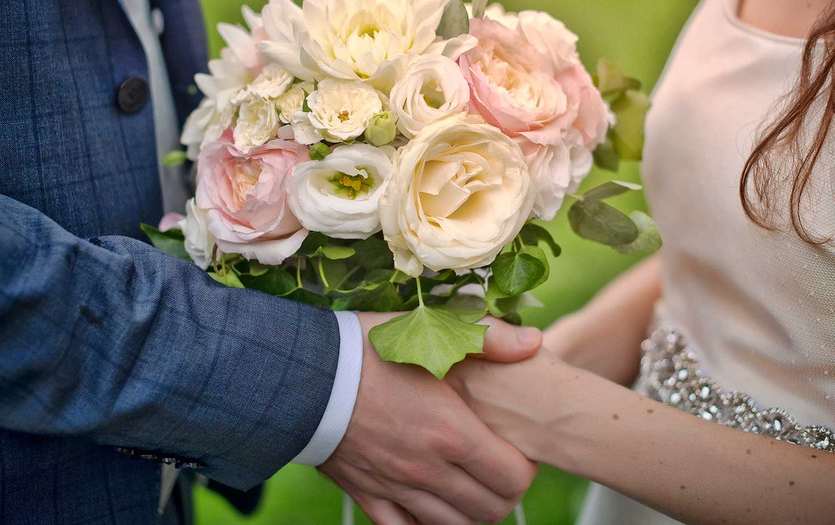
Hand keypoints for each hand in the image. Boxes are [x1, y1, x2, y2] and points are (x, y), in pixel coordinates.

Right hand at [319, 313, 542, 524]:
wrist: (300, 373)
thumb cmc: (366, 348)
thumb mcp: (429, 330)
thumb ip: (488, 337)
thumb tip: (534, 343)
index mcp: (451, 432)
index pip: (514, 478)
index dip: (525, 466)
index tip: (515, 445)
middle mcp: (428, 470)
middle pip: (491, 510)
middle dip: (503, 491)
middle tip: (496, 464)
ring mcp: (396, 488)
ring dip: (470, 510)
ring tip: (467, 482)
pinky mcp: (367, 495)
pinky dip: (425, 523)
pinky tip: (427, 500)